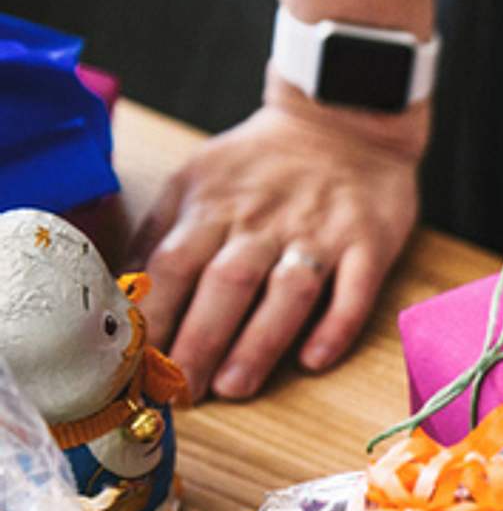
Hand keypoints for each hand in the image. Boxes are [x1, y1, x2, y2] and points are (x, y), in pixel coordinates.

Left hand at [129, 96, 421, 399]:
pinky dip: (336, 326)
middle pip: (225, 285)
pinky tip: (316, 359)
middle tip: (180, 393)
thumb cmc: (263, 162)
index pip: (174, 266)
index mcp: (215, 204)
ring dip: (259, 343)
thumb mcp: (199, 178)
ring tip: (233, 386)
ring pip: (288, 293)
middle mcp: (265, 220)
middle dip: (198, 342)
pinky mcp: (369, 241)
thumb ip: (163, 231)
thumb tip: (125, 290)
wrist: (343, 117)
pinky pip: (355, 290)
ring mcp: (321, 231)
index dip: (155, 318)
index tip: (137, 365)